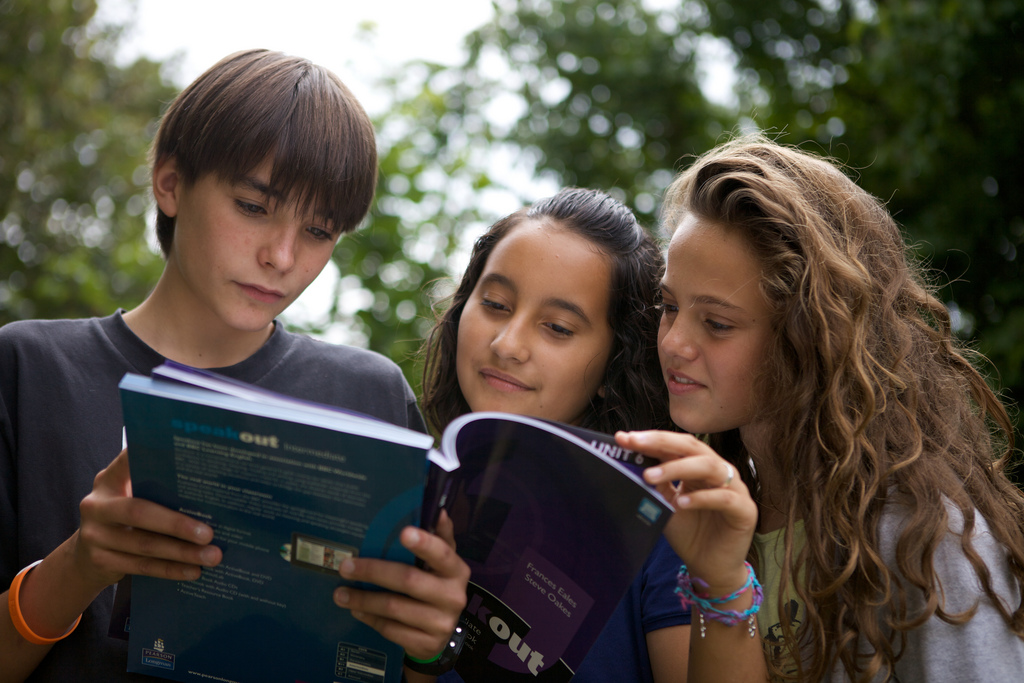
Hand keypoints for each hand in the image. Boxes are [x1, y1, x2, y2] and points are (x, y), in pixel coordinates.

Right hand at [73, 449, 221, 589]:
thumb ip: (153, 489)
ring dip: (182, 552)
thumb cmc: (122, 519)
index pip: (128, 461)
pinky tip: (193, 571)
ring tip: (212, 556)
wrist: (85, 558)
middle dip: (177, 524)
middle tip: (209, 533)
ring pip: (144, 544)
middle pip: (139, 512)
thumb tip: (206, 492)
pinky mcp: (99, 561)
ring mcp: (95, 535)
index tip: (179, 454)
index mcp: (108, 480)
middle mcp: (97, 505)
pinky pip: (141, 566)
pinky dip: (171, 569)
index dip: (147, 455)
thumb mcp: (128, 497)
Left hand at [332, 513, 469, 659]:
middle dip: (373, 571)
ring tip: (340, 593)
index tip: (403, 533)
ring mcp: (441, 623)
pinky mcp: (426, 644)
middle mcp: (453, 596)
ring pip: (394, 607)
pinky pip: (391, 630)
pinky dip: (370, 618)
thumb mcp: (441, 564)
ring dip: (363, 598)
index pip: (442, 554)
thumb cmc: (436, 587)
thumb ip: (439, 537)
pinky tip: (357, 610)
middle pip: (409, 580)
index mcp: (456, 571)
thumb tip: (437, 511)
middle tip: (345, 566)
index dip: (425, 543)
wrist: (440, 634)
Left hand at [616, 431, 757, 592]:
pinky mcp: (744, 510)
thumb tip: (633, 462)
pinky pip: (724, 498)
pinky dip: (701, 498)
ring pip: (708, 466)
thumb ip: (657, 484)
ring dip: (677, 468)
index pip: (676, 445)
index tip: (624, 438)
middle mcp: (719, 472)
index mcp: (699, 467)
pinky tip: (681, 503)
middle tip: (635, 443)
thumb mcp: (666, 504)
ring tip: (651, 476)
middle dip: (661, 442)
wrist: (710, 569)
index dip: (651, 439)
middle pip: (692, 447)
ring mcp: (735, 489)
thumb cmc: (690, 534)